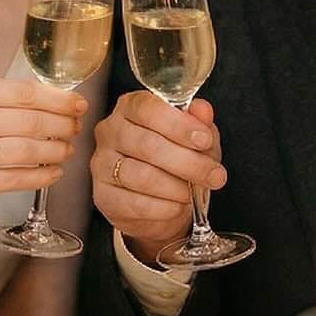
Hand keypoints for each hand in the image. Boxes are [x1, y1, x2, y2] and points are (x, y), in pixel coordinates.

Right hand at [0, 76, 86, 224]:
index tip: (78, 103)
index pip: (22, 92)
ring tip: (67, 150)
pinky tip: (54, 172)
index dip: (57, 99)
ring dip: (56, 150)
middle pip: (29, 121)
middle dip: (62, 125)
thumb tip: (51, 99)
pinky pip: (15, 179)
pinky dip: (41, 175)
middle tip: (77, 128)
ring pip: (26, 150)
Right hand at [91, 91, 225, 265]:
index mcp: (130, 107)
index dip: (179, 125)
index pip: (149, 108)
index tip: (205, 140)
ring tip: (193, 193)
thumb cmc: (174, 160)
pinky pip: (136, 204)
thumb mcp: (192, 137)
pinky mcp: (103, 196)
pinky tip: (177, 206)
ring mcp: (101, 164)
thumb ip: (198, 122)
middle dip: (188, 162)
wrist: (156, 202)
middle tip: (213, 175)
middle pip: (148, 145)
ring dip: (176, 188)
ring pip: (142, 176)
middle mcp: (110, 131)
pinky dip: (164, 208)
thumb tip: (203, 110)